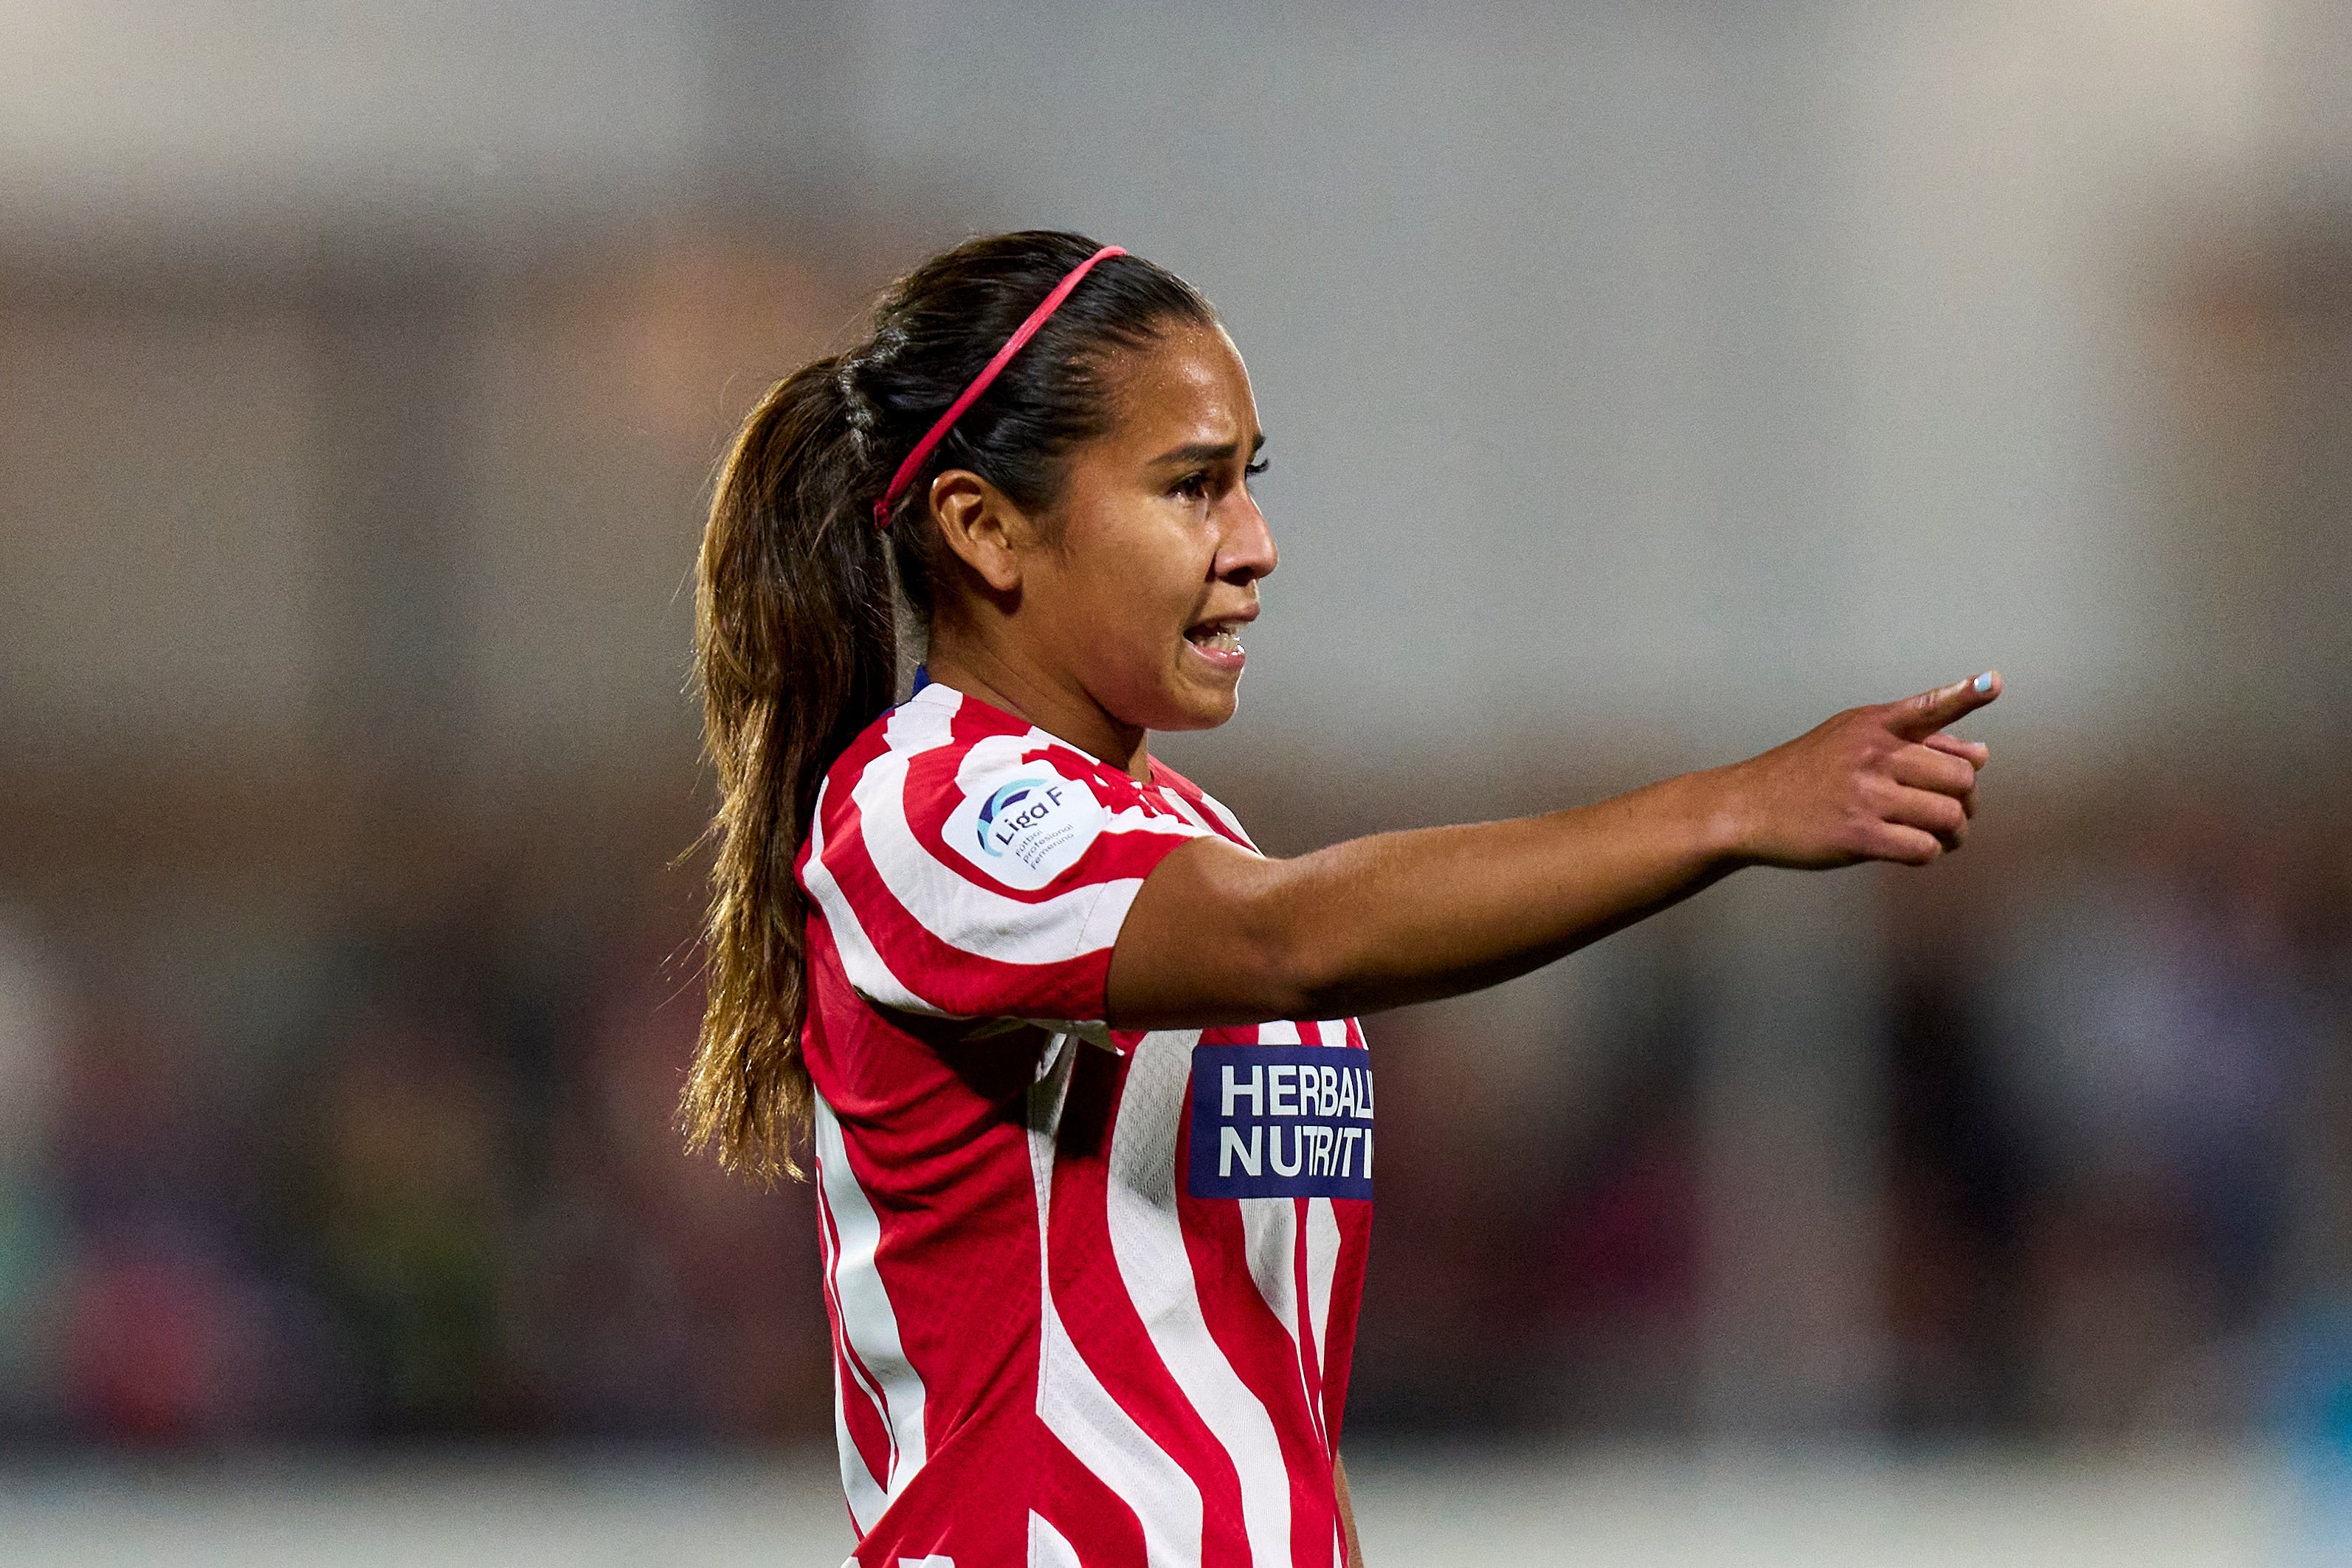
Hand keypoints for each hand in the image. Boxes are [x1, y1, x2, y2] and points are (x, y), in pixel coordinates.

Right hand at [1719, 672, 1999, 868]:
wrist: (1748, 807)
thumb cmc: (1804, 773)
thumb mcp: (1850, 738)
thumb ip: (1915, 741)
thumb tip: (1980, 754)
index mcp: (1873, 726)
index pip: (1927, 708)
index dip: (1964, 695)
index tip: (1991, 683)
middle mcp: (1872, 755)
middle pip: (1959, 778)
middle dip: (1966, 800)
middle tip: (1953, 811)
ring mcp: (1865, 796)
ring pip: (1948, 816)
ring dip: (1954, 833)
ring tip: (1942, 837)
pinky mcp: (1857, 836)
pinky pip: (1922, 848)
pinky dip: (1928, 853)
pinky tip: (1913, 850)